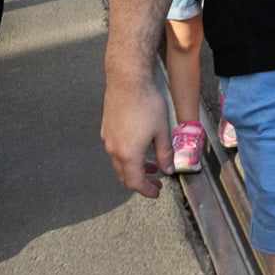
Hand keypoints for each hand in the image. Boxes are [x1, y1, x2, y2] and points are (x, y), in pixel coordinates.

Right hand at [100, 73, 172, 198]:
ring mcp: (108, 139)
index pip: (135, 182)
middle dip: (141, 181)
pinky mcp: (106, 129)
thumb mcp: (162, 131)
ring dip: (134, 167)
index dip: (146, 190)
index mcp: (128, 153)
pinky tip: (141, 147)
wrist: (128, 82)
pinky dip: (128, 156)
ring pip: (119, 162)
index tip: (155, 192)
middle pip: (125, 174)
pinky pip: (115, 150)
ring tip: (151, 164)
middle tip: (155, 182)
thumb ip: (165, 154)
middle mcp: (113, 149)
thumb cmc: (146, 103)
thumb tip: (168, 168)